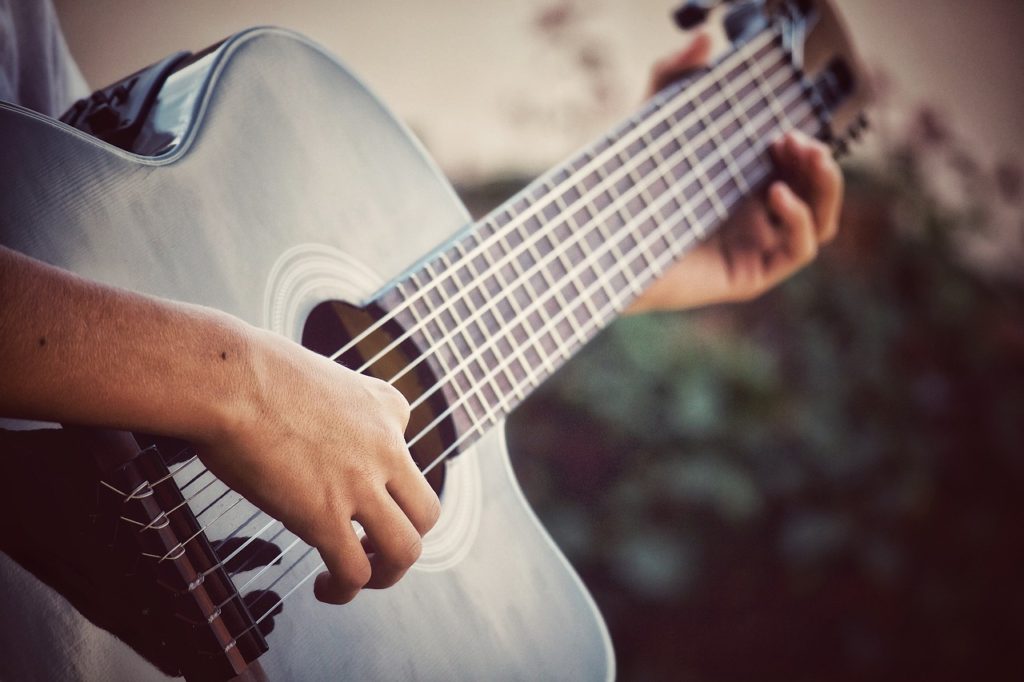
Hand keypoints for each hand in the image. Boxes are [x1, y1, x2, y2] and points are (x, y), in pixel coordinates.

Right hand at [198, 328, 440, 604]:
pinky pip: (354, 570)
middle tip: (373, 546)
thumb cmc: (249, 370)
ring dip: (387, 573)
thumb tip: (305, 423)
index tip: (355, 485)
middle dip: (406, 536)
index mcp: (386, 406)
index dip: (383, 476)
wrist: (227, 378)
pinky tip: (325, 588)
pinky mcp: (324, 515)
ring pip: (406, 548)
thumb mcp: (319, 374)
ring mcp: (360, 483)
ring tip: (360, 577)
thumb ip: (332, 403)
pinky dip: (345, 589)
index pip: (406, 448)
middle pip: (426, 511)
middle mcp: (386, 446)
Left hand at [628, 34, 843, 311]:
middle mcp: (754, 220)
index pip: (796, 168)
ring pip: (820, 222)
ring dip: (825, 187)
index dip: (803, 147)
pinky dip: (800, 220)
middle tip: (800, 140)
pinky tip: (777, 194)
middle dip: (820, 163)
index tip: (784, 127)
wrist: (603, 245)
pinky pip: (799, 250)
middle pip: (816, 193)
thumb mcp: (652, 124)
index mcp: (742, 188)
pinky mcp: (749, 275)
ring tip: (809, 156)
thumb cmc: (627, 191)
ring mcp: (755, 249)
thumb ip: (672, 76)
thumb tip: (704, 37)